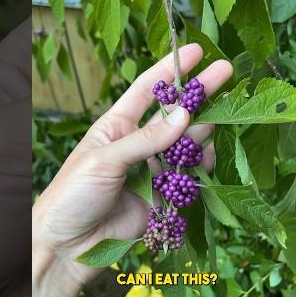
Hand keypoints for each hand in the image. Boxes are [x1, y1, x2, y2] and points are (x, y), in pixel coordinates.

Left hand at [31, 44, 231, 296]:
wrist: (68, 246)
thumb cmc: (72, 195)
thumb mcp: (105, 160)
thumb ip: (146, 139)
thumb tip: (184, 114)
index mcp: (116, 126)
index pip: (147, 89)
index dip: (171, 68)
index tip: (197, 50)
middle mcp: (137, 143)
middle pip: (173, 113)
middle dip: (199, 92)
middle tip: (227, 71)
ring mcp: (151, 169)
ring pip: (185, 144)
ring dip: (204, 131)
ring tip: (223, 118)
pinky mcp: (162, 196)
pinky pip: (187, 177)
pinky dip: (199, 168)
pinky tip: (207, 159)